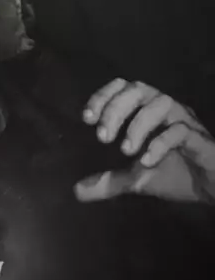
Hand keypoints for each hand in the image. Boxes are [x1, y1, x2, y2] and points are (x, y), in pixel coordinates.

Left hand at [74, 78, 214, 203]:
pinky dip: (160, 143)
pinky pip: (181, 131)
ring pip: (161, 103)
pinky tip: (146, 162)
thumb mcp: (136, 180)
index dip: (103, 96)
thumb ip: (108, 181)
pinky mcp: (201, 140)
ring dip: (138, 125)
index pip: (123, 88)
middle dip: (116, 109)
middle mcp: (166, 109)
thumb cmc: (176, 174)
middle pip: (139, 90)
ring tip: (126, 151)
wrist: (211, 189)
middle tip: (102, 137)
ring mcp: (185, 122)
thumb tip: (77, 191)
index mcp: (148, 112)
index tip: (87, 118)